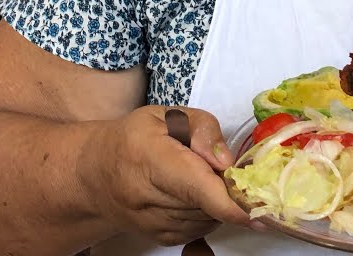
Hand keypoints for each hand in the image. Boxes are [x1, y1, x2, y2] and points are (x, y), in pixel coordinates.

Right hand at [94, 106, 250, 245]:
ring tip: (200, 178)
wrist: (95, 173)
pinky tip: (194, 195)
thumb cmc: (134, 138)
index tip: (257, 212)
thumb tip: (226, 161)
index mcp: (150, 157)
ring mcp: (151, 222)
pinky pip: (200, 230)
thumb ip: (202, 129)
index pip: (195, 187)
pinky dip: (207, 214)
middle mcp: (146, 196)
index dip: (229, 203)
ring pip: (207, 219)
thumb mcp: (166, 115)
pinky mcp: (159, 237)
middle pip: (207, 204)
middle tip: (221, 169)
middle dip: (226, 190)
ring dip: (216, 202)